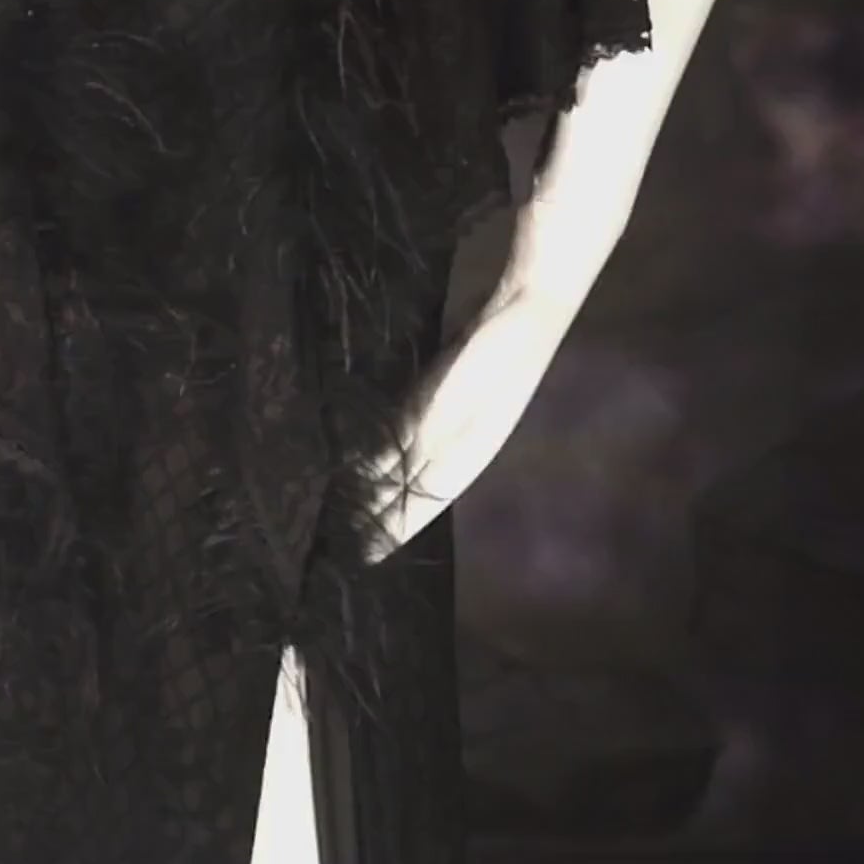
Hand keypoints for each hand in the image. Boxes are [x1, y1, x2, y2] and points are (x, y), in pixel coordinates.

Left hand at [357, 286, 577, 562]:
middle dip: (378, 510)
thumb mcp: (455, 403)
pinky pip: (402, 427)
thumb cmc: (496, 357)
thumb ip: (419, 438)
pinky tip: (361, 446)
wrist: (526, 305)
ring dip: (376, 480)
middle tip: (336, 533)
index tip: (359, 558)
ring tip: (341, 499)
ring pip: (403, 459)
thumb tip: (381, 477)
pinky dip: (382, 442)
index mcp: (465, 456)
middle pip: (410, 487)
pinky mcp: (437, 387)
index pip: (420, 504)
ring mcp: (448, 416)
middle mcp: (456, 443)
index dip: (391, 531)